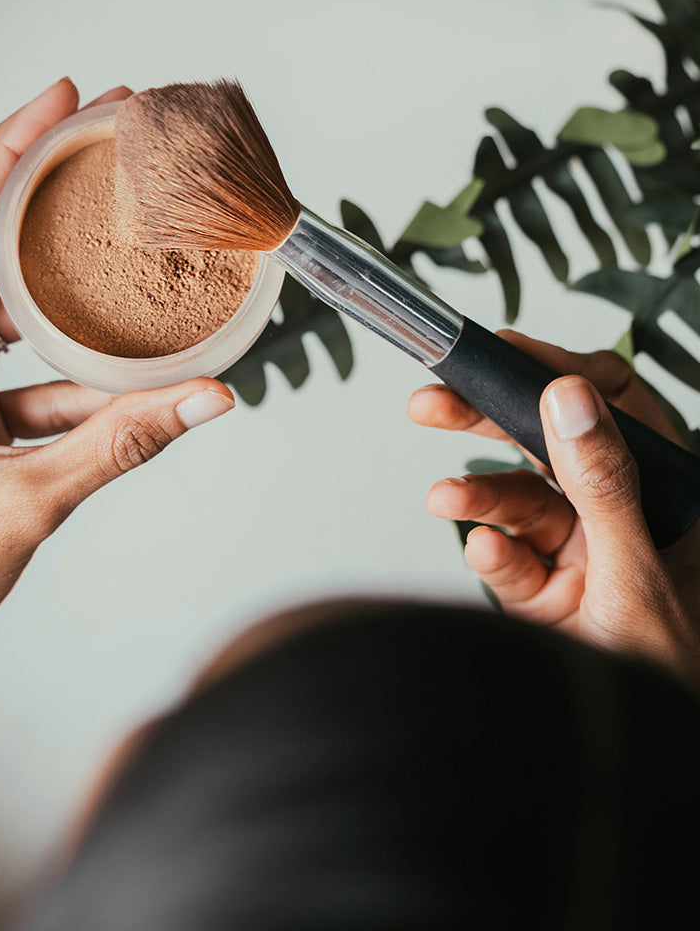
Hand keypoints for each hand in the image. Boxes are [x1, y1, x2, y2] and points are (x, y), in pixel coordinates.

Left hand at [0, 78, 234, 688]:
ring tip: (135, 265)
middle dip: (48, 206)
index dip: (8, 154)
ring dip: (75, 308)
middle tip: (106, 150)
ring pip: (14, 320)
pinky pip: (26, 375)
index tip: (61, 100)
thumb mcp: (31, 499)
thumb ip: (125, 443)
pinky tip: (134, 378)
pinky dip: (76, 380)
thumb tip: (208, 401)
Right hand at [408, 331, 699, 687]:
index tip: (504, 350)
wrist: (642, 751)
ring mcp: (576, 551)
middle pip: (546, 445)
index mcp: (662, 491)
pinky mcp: (540, 590)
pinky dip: (490, 553)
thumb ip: (602, 481)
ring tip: (445, 499)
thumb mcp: (638, 567)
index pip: (613, 405)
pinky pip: (505, 558)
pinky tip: (486, 551)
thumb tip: (568, 397)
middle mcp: (618, 511)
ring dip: (477, 498)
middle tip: (431, 404)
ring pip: (516, 502)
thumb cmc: (670, 665)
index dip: (559, 370)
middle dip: (486, 423)